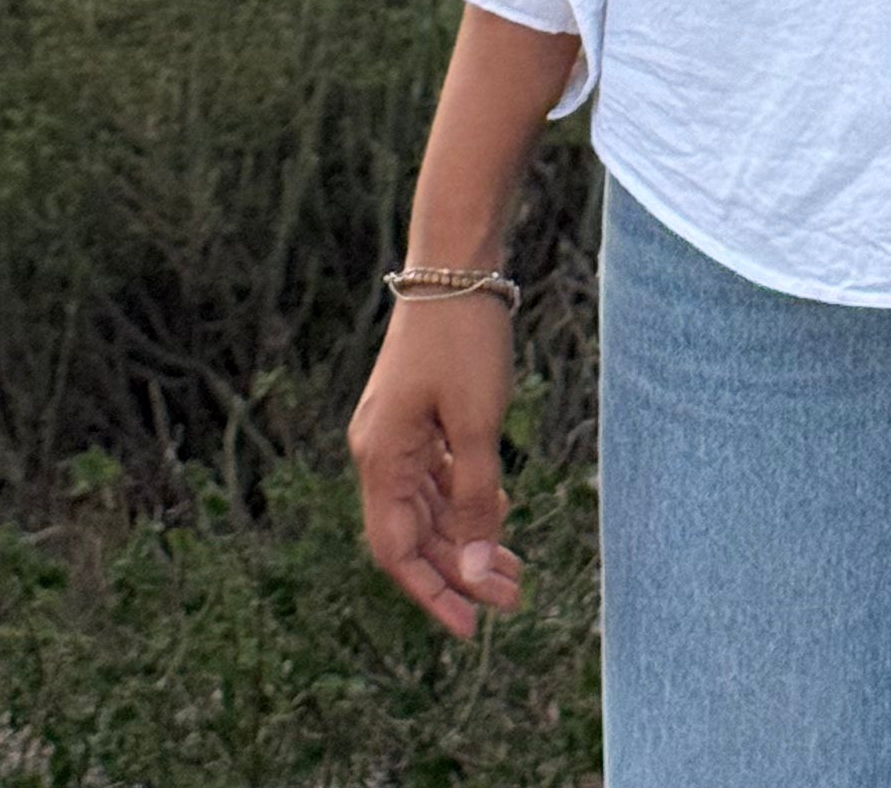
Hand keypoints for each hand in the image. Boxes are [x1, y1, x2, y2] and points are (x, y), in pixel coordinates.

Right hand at [349, 295, 524, 638]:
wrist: (456, 262)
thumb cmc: (464, 339)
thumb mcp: (478, 425)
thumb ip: (474, 503)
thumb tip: (471, 576)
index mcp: (380, 458)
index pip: (396, 550)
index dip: (431, 593)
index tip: (470, 629)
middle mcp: (378, 450)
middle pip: (413, 532)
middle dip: (458, 570)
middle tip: (510, 596)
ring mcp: (396, 430)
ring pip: (426, 505)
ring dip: (465, 538)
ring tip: (511, 566)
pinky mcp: (417, 411)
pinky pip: (435, 474)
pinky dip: (463, 497)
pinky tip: (499, 506)